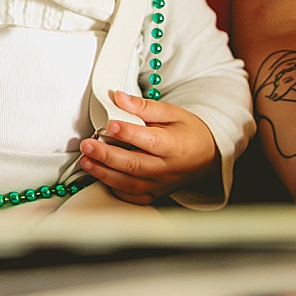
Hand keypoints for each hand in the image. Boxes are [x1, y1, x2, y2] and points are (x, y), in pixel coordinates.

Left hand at [78, 90, 217, 203]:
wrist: (207, 154)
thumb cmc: (188, 131)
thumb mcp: (172, 112)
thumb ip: (144, 106)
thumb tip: (119, 98)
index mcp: (175, 145)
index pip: (150, 141)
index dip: (129, 133)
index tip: (110, 124)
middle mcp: (168, 168)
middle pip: (135, 165)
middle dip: (107, 156)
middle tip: (88, 145)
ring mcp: (162, 184)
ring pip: (131, 184)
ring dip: (105, 174)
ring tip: (87, 161)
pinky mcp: (156, 193)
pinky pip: (135, 197)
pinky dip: (117, 190)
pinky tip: (102, 178)